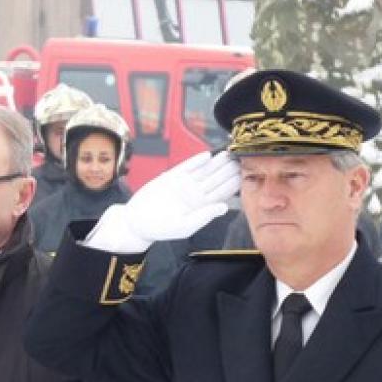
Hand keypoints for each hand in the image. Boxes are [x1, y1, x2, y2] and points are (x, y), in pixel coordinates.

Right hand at [88, 151, 239, 252]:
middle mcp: (195, 193)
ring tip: (228, 152)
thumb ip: (204, 216)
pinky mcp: (171, 177)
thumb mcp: (184, 227)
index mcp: (202, 206)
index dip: (233, 183)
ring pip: (204, 171)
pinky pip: (186, 167)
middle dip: (228, 168)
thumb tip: (224, 207)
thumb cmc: (160, 228)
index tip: (246, 174)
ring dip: (216, 162)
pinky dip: (195, 161)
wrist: (136, 222)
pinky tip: (207, 155)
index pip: (222, 193)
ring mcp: (184, 184)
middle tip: (242, 156)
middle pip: (216, 179)